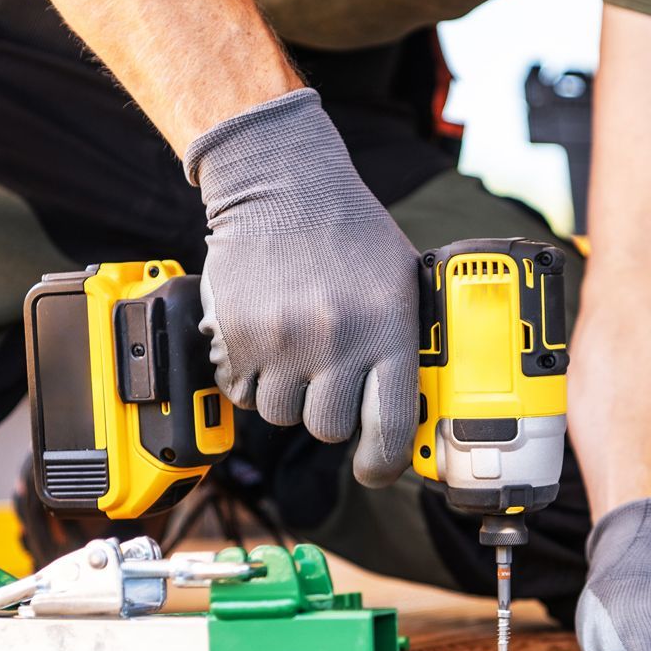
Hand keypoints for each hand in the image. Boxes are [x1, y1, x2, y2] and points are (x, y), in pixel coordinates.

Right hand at [183, 89, 419, 487]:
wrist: (281, 181)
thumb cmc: (348, 230)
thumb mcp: (400, 280)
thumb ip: (404, 341)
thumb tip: (412, 407)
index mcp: (388, 330)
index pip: (391, 427)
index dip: (383, 463)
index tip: (374, 469)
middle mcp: (337, 341)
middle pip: (328, 428)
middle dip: (327, 411)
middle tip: (326, 379)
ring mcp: (283, 341)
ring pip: (282, 414)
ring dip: (286, 394)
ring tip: (293, 350)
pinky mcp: (238, 336)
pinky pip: (241, 393)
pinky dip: (249, 380)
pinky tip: (262, 343)